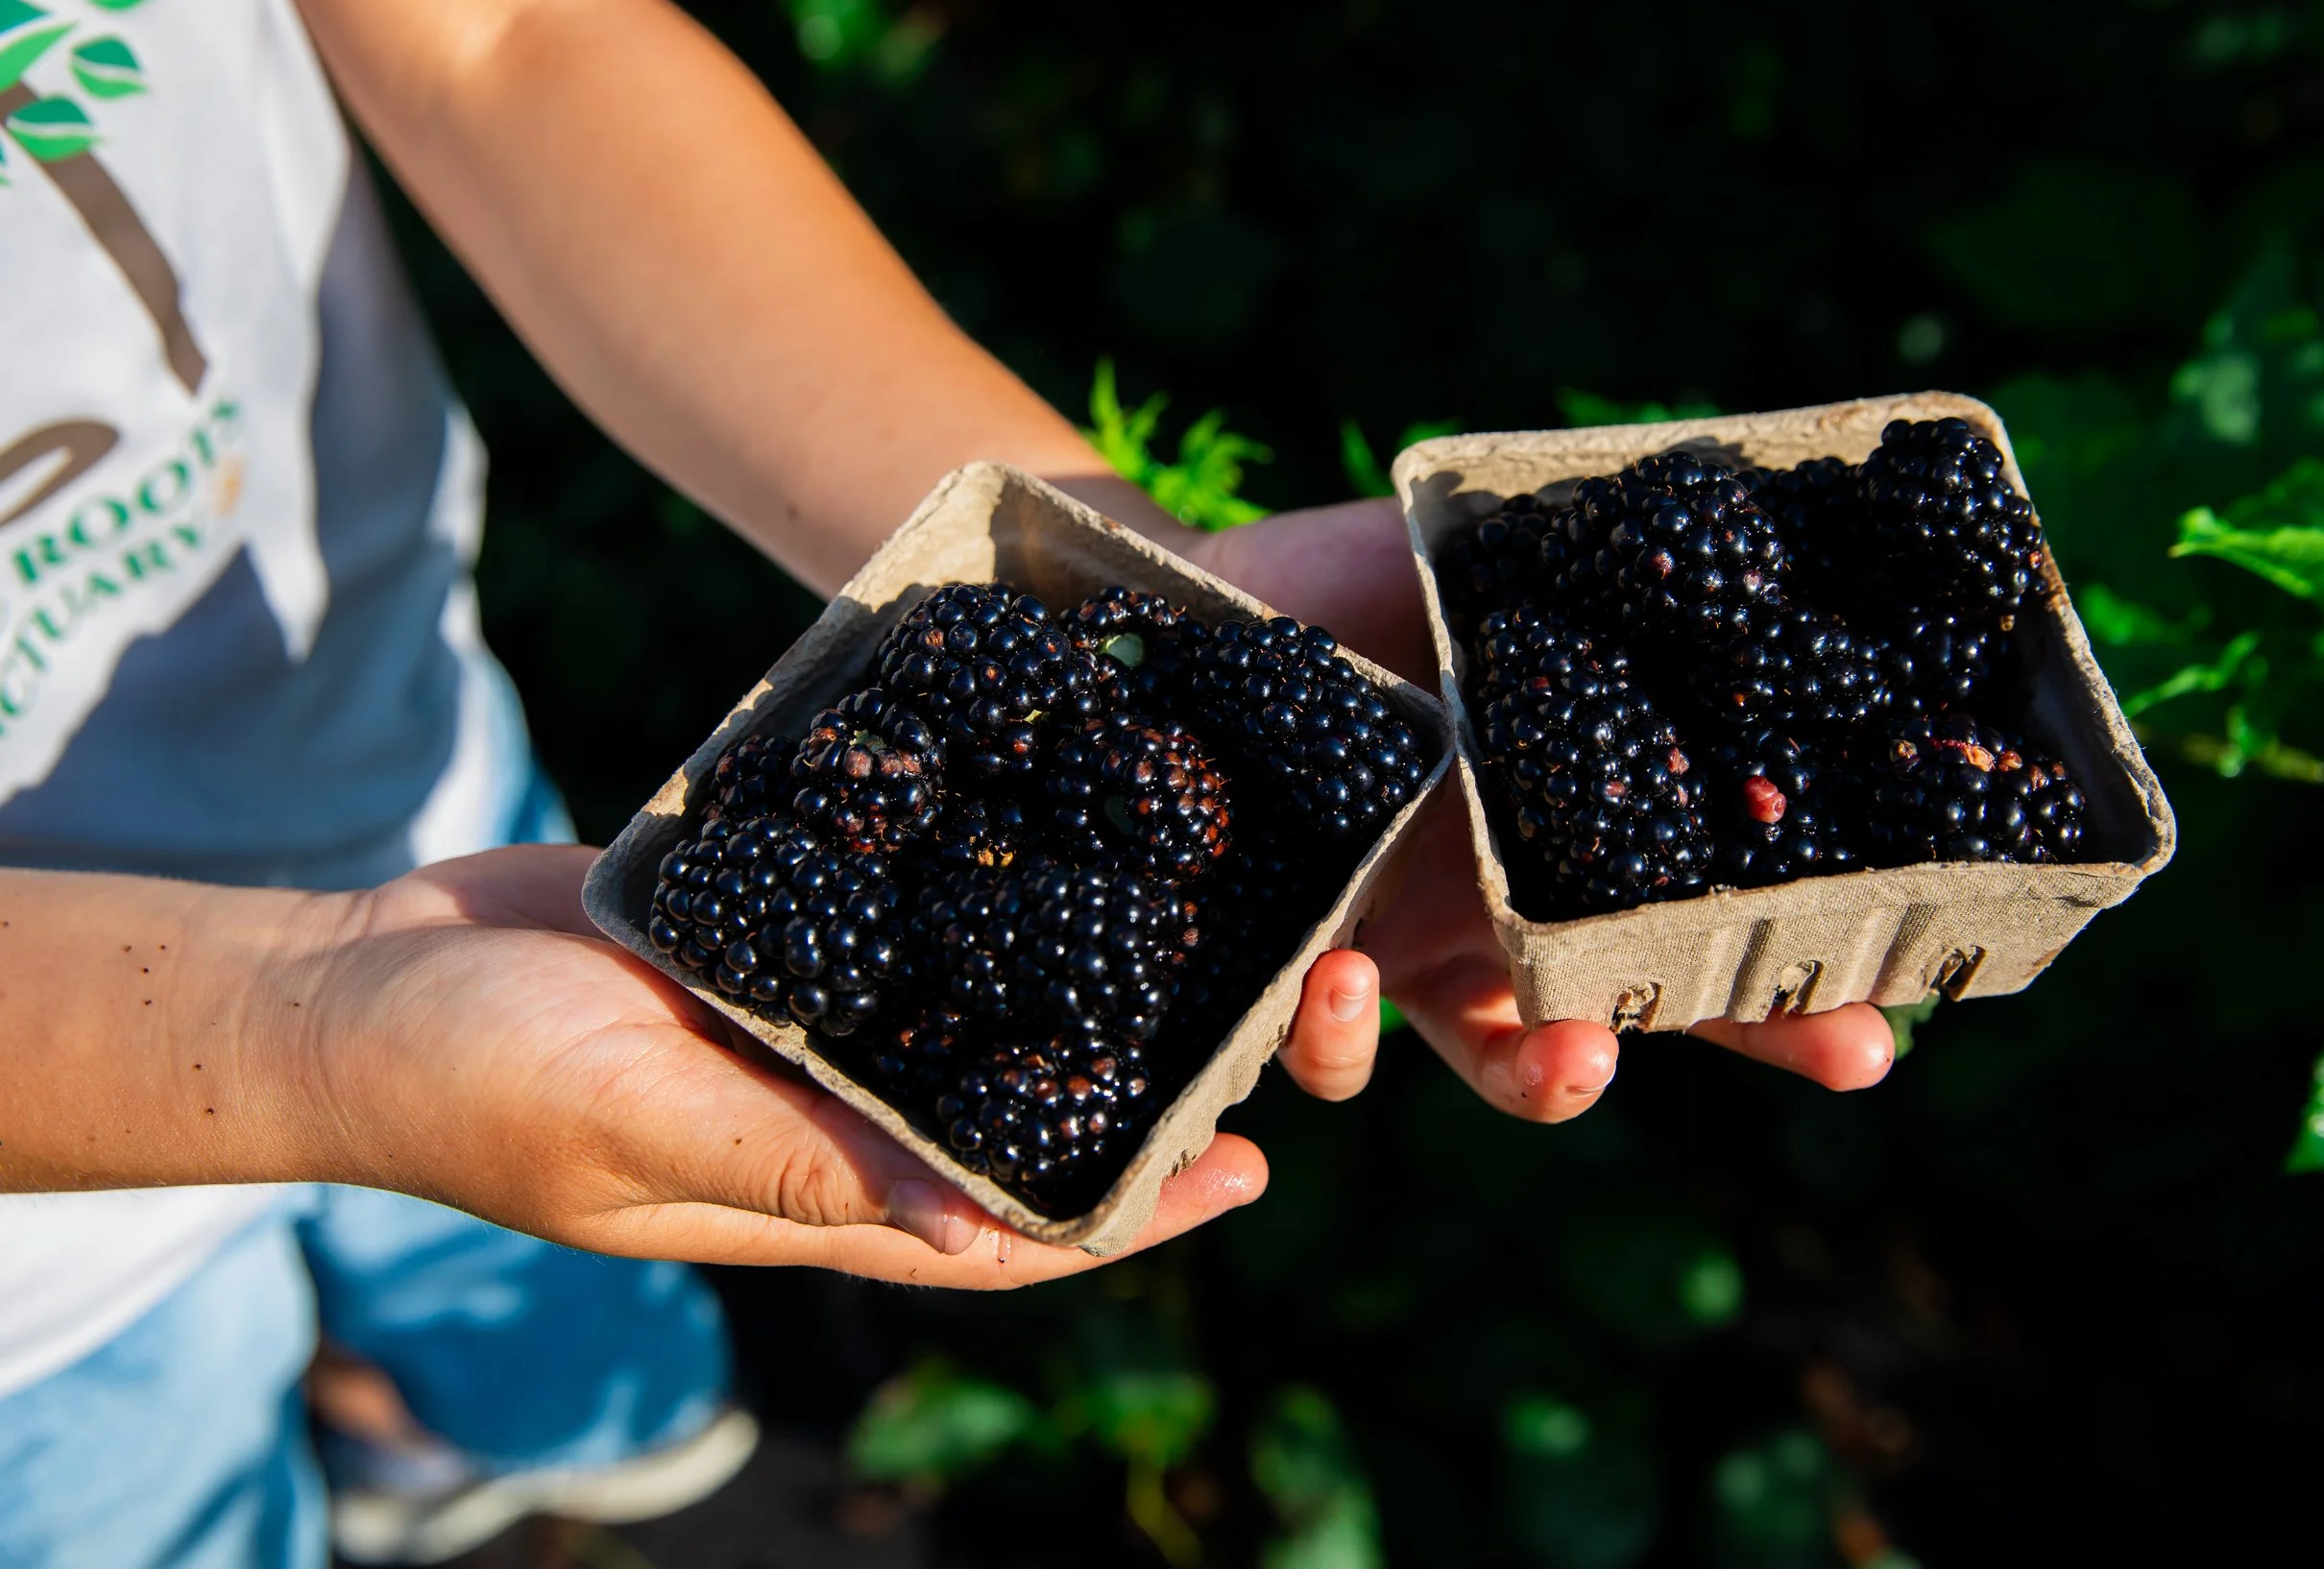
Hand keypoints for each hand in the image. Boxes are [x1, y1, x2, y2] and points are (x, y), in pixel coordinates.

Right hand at [286, 846, 1263, 1282]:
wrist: (360, 980)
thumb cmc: (473, 1076)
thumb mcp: (637, 1120)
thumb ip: (800, 1166)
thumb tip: (976, 1234)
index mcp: (810, 1191)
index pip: (1005, 1227)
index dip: (1130, 1209)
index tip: (1246, 1167)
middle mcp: (825, 1113)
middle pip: (1008, 1116)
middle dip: (1124, 1088)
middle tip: (1247, 1015)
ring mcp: (798, 1028)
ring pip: (961, 1018)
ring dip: (1061, 987)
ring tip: (1175, 917)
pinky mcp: (765, 942)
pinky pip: (885, 925)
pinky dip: (960, 897)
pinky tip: (1031, 834)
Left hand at [1182, 498, 1896, 1119]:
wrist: (1197, 607)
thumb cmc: (1356, 579)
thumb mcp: (1487, 556)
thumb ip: (1595, 557)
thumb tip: (1737, 505)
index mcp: (1583, 824)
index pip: (1719, 916)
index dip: (1806, 981)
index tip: (1892, 1012)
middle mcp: (1516, 908)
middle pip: (1673, 1006)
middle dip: (1757, 1040)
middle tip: (1849, 1049)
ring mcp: (1416, 949)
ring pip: (1501, 1063)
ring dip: (1552, 1076)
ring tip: (1575, 1051)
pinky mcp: (1303, 962)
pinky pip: (1330, 1052)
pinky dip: (1343, 1039)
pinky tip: (1339, 975)